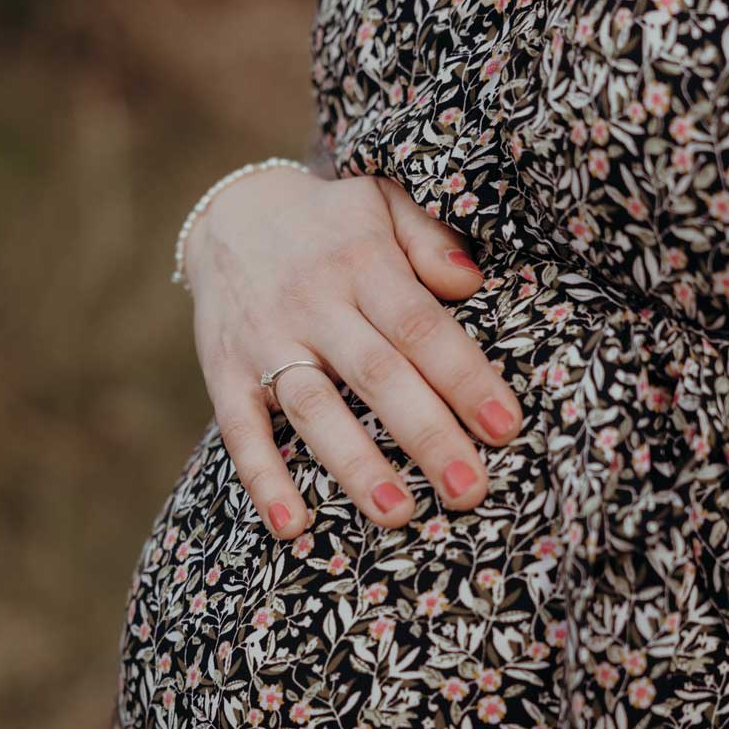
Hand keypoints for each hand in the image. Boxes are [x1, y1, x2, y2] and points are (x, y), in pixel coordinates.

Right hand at [185, 167, 522, 538]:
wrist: (227, 214)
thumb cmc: (330, 225)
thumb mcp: (381, 203)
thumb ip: (428, 237)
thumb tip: (470, 281)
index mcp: (362, 262)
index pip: (421, 326)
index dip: (463, 378)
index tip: (505, 426)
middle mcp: (313, 303)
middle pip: (376, 375)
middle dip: (425, 436)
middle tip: (468, 489)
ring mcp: (264, 340)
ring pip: (313, 408)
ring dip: (354, 465)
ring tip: (397, 515)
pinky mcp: (224, 372)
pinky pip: (241, 430)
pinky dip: (263, 478)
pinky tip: (291, 525)